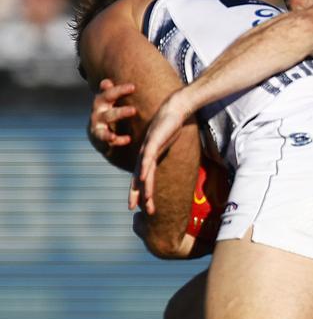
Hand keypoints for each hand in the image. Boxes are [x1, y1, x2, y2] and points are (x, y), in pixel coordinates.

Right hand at [88, 79, 136, 155]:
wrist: (98, 137)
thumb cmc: (108, 116)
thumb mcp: (109, 104)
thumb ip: (111, 93)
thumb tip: (107, 81)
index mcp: (102, 101)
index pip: (109, 92)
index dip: (119, 89)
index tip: (133, 87)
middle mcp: (97, 110)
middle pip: (105, 100)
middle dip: (118, 96)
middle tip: (135, 105)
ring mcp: (97, 123)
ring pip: (107, 117)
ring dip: (120, 113)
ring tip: (133, 111)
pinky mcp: (98, 137)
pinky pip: (107, 137)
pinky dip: (117, 139)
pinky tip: (128, 139)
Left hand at [129, 91, 187, 214]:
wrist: (173, 109)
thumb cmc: (170, 126)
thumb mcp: (164, 145)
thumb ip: (161, 156)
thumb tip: (162, 165)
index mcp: (148, 158)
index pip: (142, 179)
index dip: (140, 193)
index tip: (140, 208)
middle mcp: (145, 155)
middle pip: (139, 178)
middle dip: (136, 195)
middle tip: (132, 209)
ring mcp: (148, 148)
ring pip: (143, 171)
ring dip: (142, 186)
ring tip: (142, 199)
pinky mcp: (153, 141)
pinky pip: (148, 157)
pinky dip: (145, 168)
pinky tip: (142, 177)